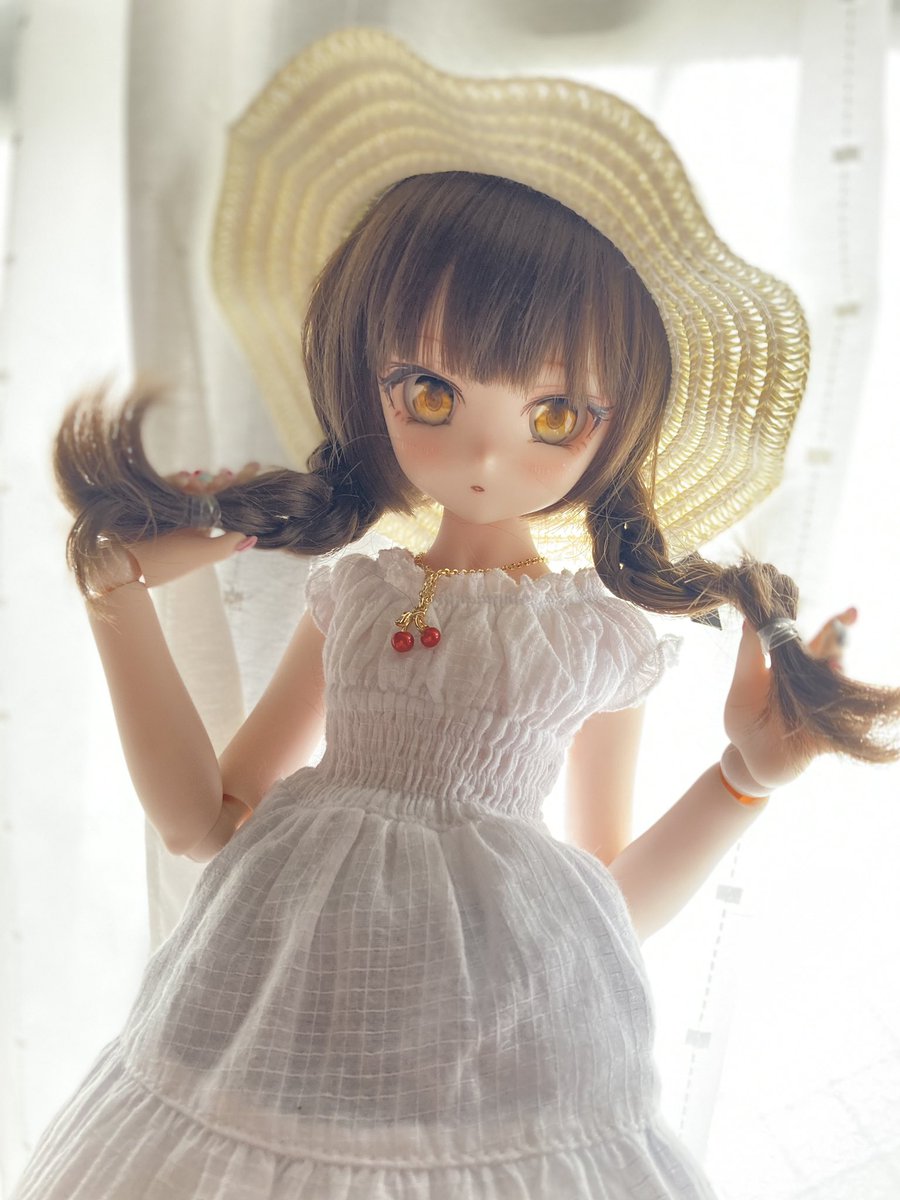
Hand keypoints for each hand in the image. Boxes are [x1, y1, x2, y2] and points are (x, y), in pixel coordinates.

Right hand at [93, 462, 260, 593]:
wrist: (124, 569)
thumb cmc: (165, 563)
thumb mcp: (200, 555)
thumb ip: (226, 546)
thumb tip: (252, 536)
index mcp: (202, 529)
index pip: (226, 505)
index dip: (240, 486)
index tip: (253, 466)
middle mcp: (188, 517)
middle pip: (210, 493)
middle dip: (220, 482)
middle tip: (226, 473)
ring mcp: (170, 509)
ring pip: (189, 488)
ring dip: (198, 482)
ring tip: (202, 478)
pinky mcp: (152, 503)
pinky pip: (166, 486)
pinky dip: (175, 481)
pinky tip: (184, 478)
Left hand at [723, 607, 855, 789]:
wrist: (748, 761)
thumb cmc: (744, 720)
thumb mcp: (742, 686)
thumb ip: (749, 655)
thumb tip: (748, 617)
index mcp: (793, 664)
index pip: (811, 638)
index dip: (828, 622)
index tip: (846, 611)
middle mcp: (814, 681)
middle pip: (833, 654)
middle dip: (840, 637)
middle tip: (849, 615)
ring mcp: (824, 706)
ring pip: (839, 684)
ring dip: (838, 671)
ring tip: (834, 662)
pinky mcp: (829, 734)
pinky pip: (846, 723)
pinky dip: (846, 715)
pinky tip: (841, 704)